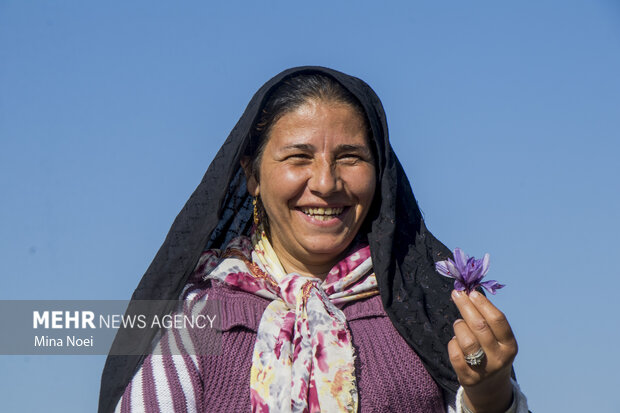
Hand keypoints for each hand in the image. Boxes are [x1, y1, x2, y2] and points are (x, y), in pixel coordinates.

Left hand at [449, 290, 517, 412]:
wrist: (490, 388)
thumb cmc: (491, 353)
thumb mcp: (497, 339)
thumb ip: (487, 319)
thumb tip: (469, 292)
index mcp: (510, 345)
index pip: (498, 320)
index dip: (483, 304)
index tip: (472, 292)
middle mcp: (499, 358)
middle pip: (480, 327)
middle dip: (466, 307)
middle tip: (456, 294)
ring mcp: (484, 370)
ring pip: (467, 341)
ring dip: (459, 326)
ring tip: (458, 323)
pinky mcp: (468, 378)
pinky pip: (455, 355)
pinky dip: (452, 343)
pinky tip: (455, 341)